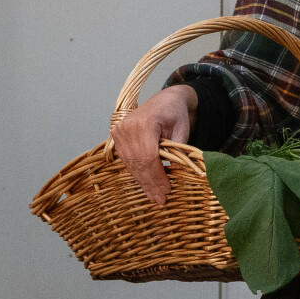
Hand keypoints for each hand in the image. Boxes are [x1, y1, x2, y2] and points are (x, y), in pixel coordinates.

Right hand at [112, 84, 196, 206]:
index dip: (157, 176)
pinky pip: (127, 160)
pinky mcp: (117, 136)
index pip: (149, 157)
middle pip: (139, 162)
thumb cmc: (176, 113)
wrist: (165, 99)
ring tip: (154, 196)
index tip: (167, 190)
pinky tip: (145, 185)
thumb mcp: (182, 130)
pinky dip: (137, 173)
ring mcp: (119, 131)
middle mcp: (127, 127)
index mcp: (144, 123)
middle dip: (150, 183)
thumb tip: (174, 174)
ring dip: (143, 182)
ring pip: (131, 163)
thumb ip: (177, 151)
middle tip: (160, 199)